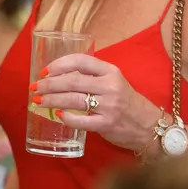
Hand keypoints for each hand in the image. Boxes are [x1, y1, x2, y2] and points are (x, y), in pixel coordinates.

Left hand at [33, 53, 160, 151]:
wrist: (152, 127)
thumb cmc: (126, 102)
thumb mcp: (113, 81)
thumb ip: (91, 76)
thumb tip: (57, 75)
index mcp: (110, 71)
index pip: (79, 61)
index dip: (58, 64)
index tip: (44, 71)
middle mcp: (110, 86)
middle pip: (72, 81)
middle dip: (48, 84)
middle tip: (35, 88)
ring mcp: (110, 106)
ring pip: (73, 99)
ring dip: (51, 100)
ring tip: (38, 101)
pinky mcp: (108, 124)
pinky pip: (82, 121)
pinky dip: (68, 118)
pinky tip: (59, 116)